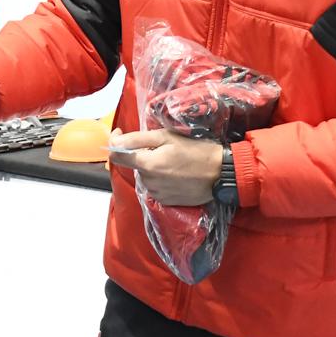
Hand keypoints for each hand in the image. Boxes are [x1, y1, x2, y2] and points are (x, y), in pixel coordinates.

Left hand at [107, 128, 224, 205]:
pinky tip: (176, 173)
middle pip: (134, 165)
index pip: (116, 156)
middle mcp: (149, 182)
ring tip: (172, 161)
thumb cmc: (196, 150)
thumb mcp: (166, 137)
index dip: (115, 142)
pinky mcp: (166, 202)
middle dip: (142, 155)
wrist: (221, 173)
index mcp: (147, 165)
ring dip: (152, 168)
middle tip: (163, 148)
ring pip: (145, 176)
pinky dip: (160, 179)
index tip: (121, 134)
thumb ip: (137, 139)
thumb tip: (114, 140)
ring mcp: (157, 194)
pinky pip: (155, 187)